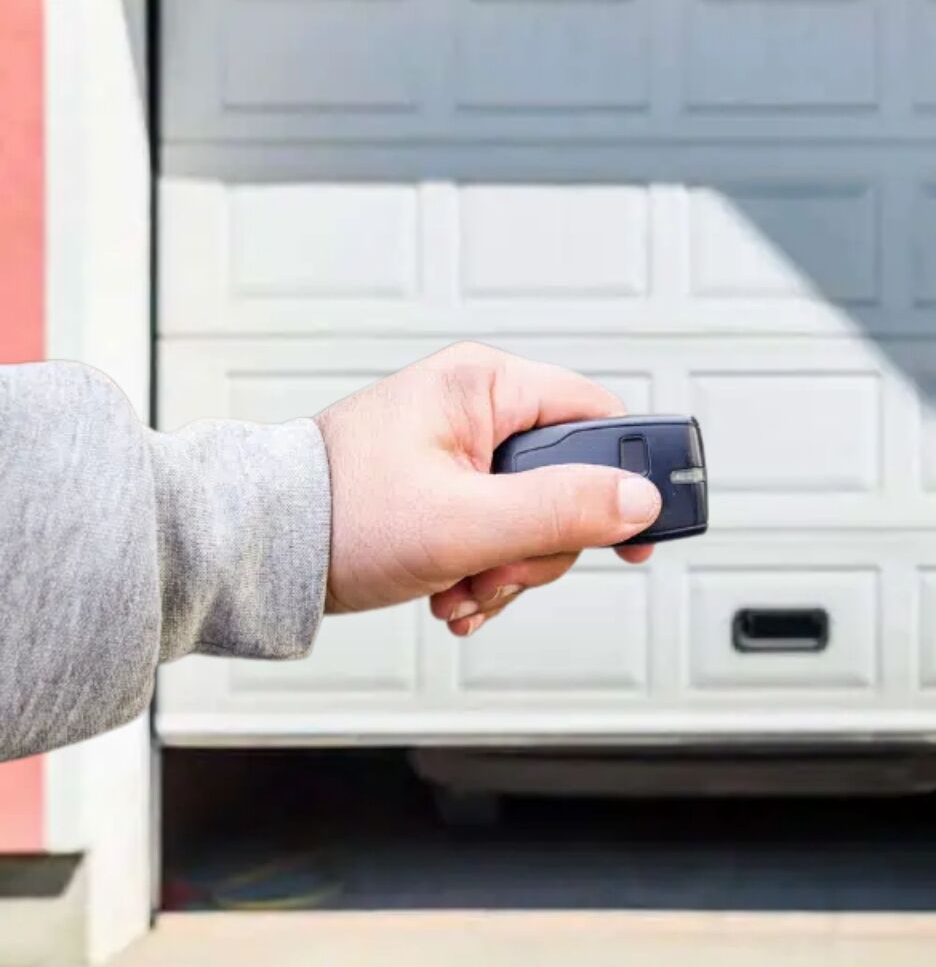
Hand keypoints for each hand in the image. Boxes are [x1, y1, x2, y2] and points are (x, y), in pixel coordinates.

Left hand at [314, 342, 661, 636]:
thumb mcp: (465, 520)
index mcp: (485, 385)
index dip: (625, 477)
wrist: (256, 553)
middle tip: (500, 569)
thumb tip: (639, 501)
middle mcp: (476, 408)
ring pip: (537, 517)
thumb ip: (561, 509)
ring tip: (463, 587)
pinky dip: (484, 573)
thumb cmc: (336, 515)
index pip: (597, 417)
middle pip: (569, 480)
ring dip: (510, 569)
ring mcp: (460, 451)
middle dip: (542, 544)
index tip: (634, 532)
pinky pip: (501, 533)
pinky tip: (452, 590)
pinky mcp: (445, 489)